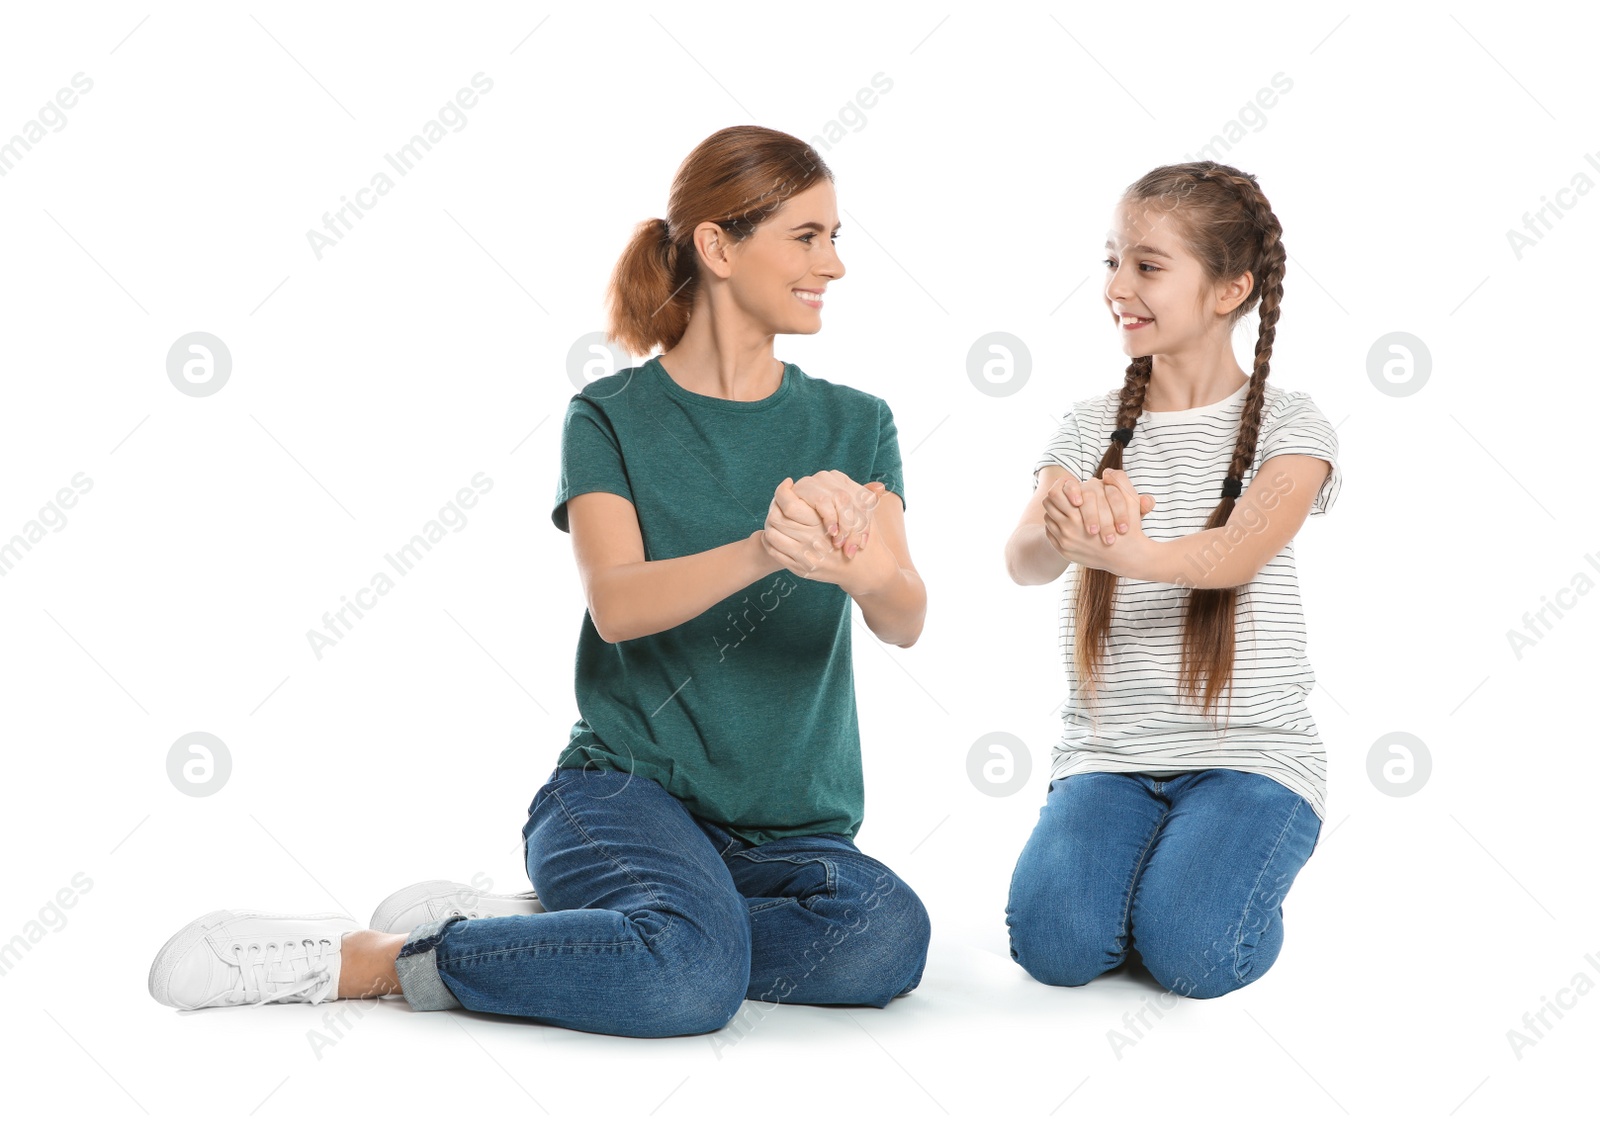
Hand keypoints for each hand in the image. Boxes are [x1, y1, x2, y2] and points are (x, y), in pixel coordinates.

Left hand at [761, 472, 888, 588]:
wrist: (865, 569)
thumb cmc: (863, 538)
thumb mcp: (862, 514)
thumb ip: (856, 495)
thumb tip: (854, 479)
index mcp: (822, 523)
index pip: (788, 505)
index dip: (783, 492)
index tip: (787, 485)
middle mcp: (811, 540)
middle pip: (776, 519)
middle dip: (773, 508)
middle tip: (777, 502)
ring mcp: (804, 556)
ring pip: (772, 535)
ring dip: (770, 526)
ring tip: (774, 518)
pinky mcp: (800, 568)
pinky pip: (776, 552)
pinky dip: (771, 542)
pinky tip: (777, 535)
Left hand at [1044, 468, 1153, 568]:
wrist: (1128, 557)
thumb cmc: (1130, 526)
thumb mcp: (1130, 501)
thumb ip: (1120, 481)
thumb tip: (1106, 472)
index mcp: (1080, 515)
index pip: (1055, 493)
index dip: (1061, 487)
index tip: (1070, 487)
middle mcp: (1069, 529)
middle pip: (1048, 504)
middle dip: (1057, 498)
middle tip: (1066, 495)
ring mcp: (1065, 542)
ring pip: (1048, 518)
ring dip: (1056, 511)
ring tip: (1068, 508)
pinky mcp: (1064, 551)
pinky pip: (1050, 533)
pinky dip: (1056, 526)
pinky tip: (1068, 523)